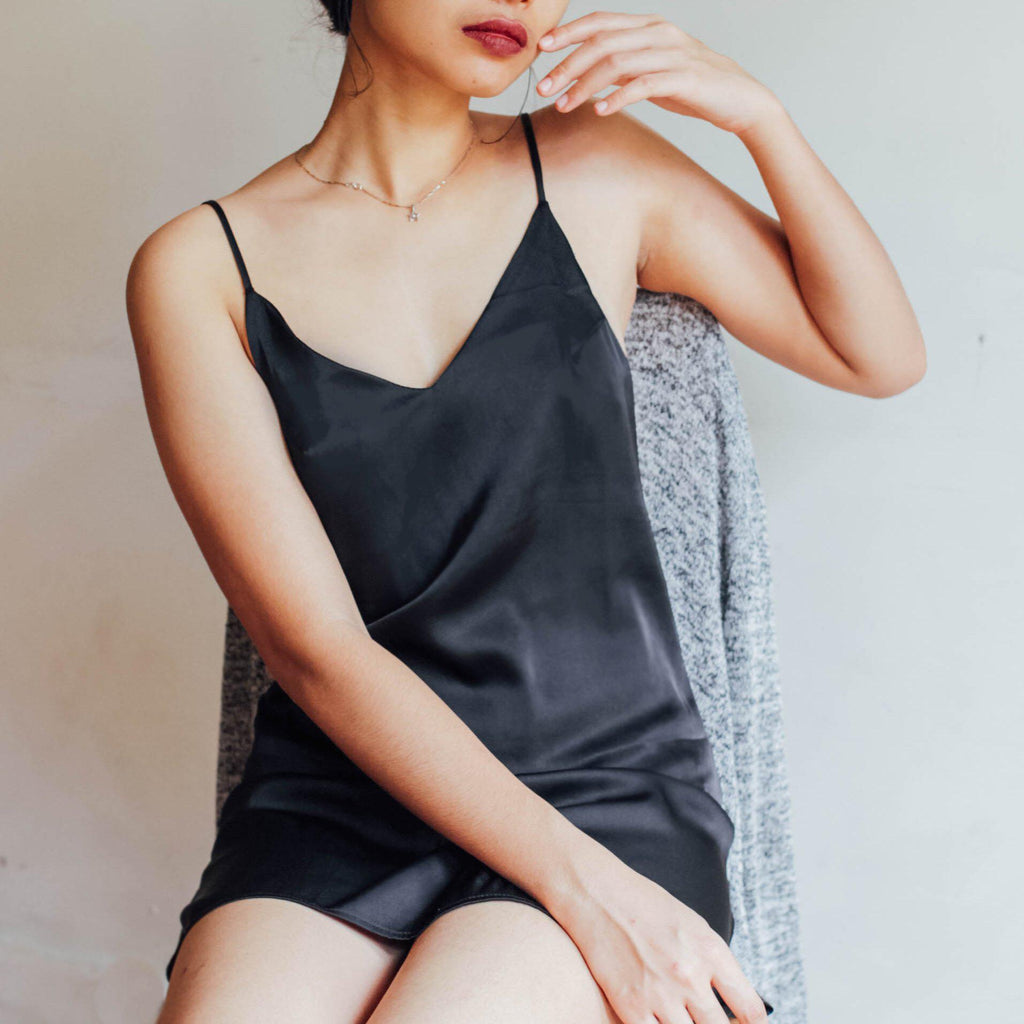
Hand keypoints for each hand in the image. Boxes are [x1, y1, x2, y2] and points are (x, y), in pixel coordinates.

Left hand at [536, 11, 780, 136]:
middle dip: (567, 64)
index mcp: (650, 27)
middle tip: (543, 87)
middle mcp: (659, 33)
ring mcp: (672, 54)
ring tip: (564, 105)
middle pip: (602, 42)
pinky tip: (600, 111)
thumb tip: (590, 75)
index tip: (542, 49)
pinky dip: (617, 97)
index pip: (601, 22)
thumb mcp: (654, 70)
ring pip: (617, 62)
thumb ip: (626, 66)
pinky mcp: (684, 78)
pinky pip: (643, 85)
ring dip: (584, 85)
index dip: (569, 33)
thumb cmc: (695, 87)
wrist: (742, 100)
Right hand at [547, 845, 768, 1023]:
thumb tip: (732, 1002)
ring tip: (680, 1016)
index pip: (751, 1011)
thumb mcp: (692, 925)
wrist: (597, 893)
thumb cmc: (644, 904)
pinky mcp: (630, 1006)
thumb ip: (715, 964)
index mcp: (711, 951)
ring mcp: (660, 994)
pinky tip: (657, 1019)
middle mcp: (690, 975)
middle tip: (705, 1018)